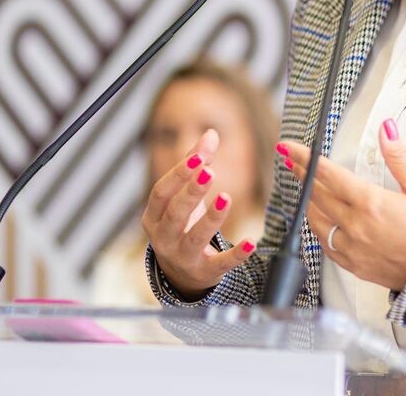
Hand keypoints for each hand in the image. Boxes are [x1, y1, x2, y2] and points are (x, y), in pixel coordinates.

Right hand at [142, 128, 256, 299]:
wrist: (181, 270)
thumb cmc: (182, 222)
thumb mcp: (184, 194)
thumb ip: (196, 163)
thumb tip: (211, 133)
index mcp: (154, 215)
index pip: (162, 192)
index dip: (179, 174)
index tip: (200, 157)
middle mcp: (163, 238)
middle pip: (175, 214)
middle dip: (192, 193)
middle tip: (209, 172)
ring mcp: (182, 257)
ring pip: (194, 238)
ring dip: (211, 218)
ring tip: (226, 197)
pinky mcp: (204, 272)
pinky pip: (220, 264)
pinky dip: (236, 254)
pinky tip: (251, 242)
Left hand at [280, 118, 405, 290]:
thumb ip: (399, 158)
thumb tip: (386, 129)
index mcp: (371, 203)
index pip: (328, 174)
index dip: (306, 158)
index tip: (289, 147)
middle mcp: (356, 225)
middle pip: (317, 195)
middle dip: (302, 174)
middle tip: (292, 160)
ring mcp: (352, 247)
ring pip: (316, 220)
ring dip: (308, 201)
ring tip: (305, 187)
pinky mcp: (353, 265)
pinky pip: (325, 243)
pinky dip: (318, 227)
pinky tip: (320, 219)